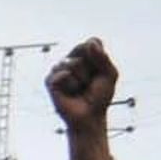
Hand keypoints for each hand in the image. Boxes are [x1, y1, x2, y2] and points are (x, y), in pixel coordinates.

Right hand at [45, 37, 119, 159]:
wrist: (89, 117)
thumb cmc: (100, 97)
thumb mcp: (110, 74)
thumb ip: (102, 57)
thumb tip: (89, 43)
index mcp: (87, 57)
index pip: (92, 42)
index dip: (98, 54)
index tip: (100, 70)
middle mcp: (72, 61)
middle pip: (81, 49)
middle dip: (90, 67)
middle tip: (90, 82)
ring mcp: (60, 70)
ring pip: (71, 62)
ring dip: (81, 78)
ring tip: (80, 89)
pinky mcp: (50, 81)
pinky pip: (60, 74)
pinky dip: (69, 83)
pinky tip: (70, 91)